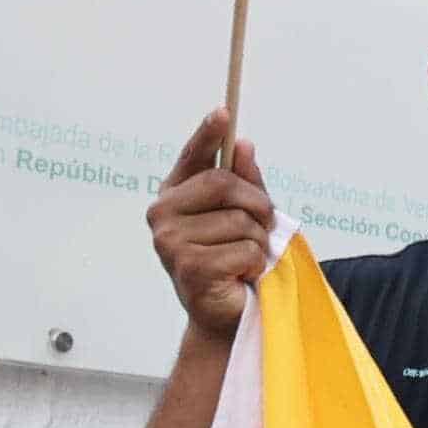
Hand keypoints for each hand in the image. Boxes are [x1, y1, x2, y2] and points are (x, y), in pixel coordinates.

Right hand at [147, 110, 274, 342]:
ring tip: (246, 260)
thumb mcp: (246, 217)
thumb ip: (246, 184)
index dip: (208, 135)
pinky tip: (241, 277)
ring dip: (258, 243)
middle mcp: (162, 214)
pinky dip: (255, 265)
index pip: (193, 158)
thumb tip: (243, 145)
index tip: (223, 112)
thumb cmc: (235, 262)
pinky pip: (243, 251)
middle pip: (224, 184)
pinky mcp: (187, 268)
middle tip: (264, 228)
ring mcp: (170, 242)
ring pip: (240, 222)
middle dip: (258, 205)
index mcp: (176, 196)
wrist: (228, 315)